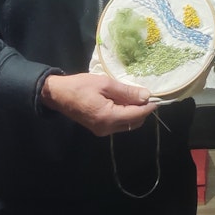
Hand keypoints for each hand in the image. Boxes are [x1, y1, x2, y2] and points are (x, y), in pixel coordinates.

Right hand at [40, 72, 155, 136]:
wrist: (57, 94)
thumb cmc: (80, 86)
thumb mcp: (104, 83)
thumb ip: (126, 91)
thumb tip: (146, 96)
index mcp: (109, 117)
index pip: (137, 115)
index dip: (149, 106)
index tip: (157, 96)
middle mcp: (107, 128)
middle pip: (134, 122)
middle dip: (142, 110)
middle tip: (145, 94)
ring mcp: (102, 130)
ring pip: (127, 124)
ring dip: (134, 112)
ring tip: (134, 95)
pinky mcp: (99, 128)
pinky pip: (118, 123)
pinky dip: (124, 114)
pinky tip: (123, 101)